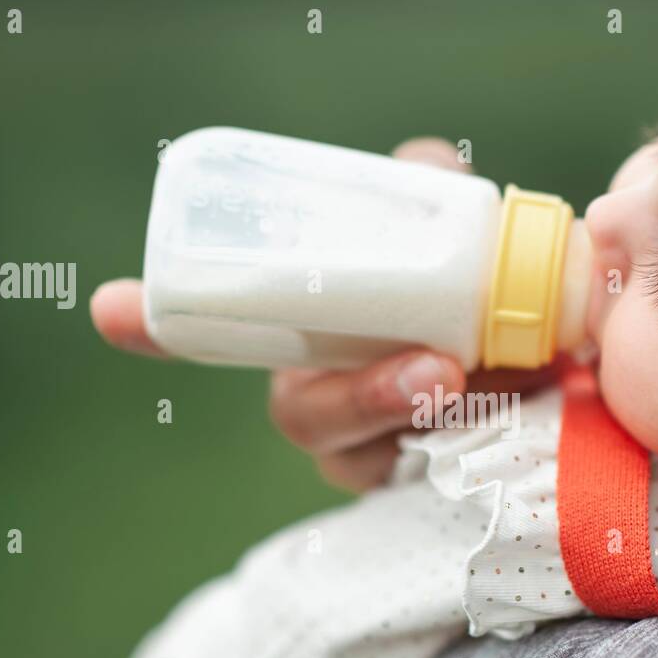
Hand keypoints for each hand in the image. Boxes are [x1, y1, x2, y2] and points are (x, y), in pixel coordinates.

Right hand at [90, 137, 561, 491]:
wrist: (548, 367)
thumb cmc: (469, 296)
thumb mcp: (446, 238)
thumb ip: (428, 197)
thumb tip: (428, 166)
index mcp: (302, 336)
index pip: (212, 333)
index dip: (159, 323)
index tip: (109, 308)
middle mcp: (322, 398)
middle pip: (308, 415)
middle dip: (366, 397)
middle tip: (437, 374)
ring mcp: (371, 455)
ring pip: (376, 459)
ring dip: (449, 433)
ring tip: (509, 389)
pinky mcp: (430, 491)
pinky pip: (443, 487)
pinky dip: (494, 448)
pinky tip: (544, 410)